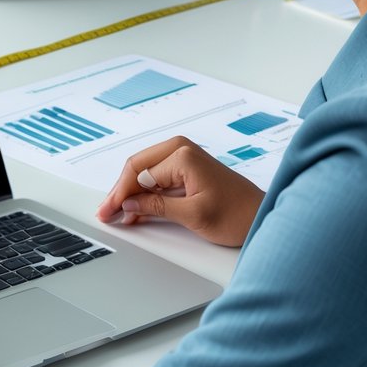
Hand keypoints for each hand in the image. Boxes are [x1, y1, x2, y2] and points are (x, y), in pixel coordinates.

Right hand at [94, 137, 264, 246]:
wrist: (261, 217)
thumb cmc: (237, 215)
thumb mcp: (192, 214)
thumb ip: (156, 207)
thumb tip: (128, 205)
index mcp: (182, 156)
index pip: (138, 174)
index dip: (119, 195)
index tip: (108, 212)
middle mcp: (181, 150)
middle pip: (136, 169)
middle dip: (120, 192)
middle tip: (105, 213)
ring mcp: (183, 157)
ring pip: (143, 173)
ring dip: (129, 194)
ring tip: (115, 215)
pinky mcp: (186, 169)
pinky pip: (156, 178)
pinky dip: (144, 194)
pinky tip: (133, 212)